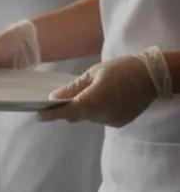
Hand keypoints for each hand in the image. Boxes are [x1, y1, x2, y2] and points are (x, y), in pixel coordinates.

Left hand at [39, 49, 169, 127]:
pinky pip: (102, 118)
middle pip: (77, 115)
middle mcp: (100, 115)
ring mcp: (110, 121)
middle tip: (71, 95)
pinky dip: (100, 110)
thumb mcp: (94, 73)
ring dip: (87, 108)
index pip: (65, 112)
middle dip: (71, 107)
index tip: (38, 116)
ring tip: (99, 91)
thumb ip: (73, 88)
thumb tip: (54, 97)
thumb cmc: (122, 69)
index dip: (50, 115)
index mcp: (92, 101)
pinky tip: (109, 98)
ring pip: (90, 116)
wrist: (154, 75)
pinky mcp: (119, 123)